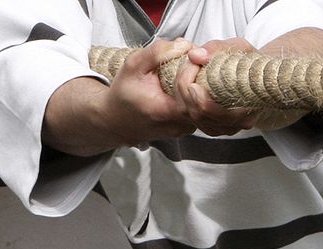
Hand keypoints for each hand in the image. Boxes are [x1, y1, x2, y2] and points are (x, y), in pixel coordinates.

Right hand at [95, 38, 259, 142]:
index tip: (188, 58)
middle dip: (205, 76)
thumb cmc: (123, 93)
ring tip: (195, 71)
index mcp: (166, 111)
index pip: (195, 95)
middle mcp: (179, 125)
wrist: (115, 121)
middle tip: (199, 60)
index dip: (194, 73)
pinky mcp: (186, 128)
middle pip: (206, 101)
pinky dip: (202, 96)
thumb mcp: (134, 66)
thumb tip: (185, 45)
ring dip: (205, 86)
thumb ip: (158, 52)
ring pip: (207, 107)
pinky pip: (202, 111)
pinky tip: (193, 83)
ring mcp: (184, 129)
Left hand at [172, 38, 262, 136]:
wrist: (260, 78)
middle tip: (187, 63)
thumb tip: (194, 55)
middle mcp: (235, 125)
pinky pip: (191, 120)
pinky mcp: (213, 128)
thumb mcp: (241, 48)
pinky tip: (187, 84)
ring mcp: (222, 129)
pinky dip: (184, 101)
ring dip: (182, 93)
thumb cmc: (251, 63)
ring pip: (191, 118)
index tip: (192, 66)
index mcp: (246, 111)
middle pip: (198, 114)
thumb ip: (217, 49)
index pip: (211, 110)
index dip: (195, 92)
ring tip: (186, 70)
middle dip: (185, 87)